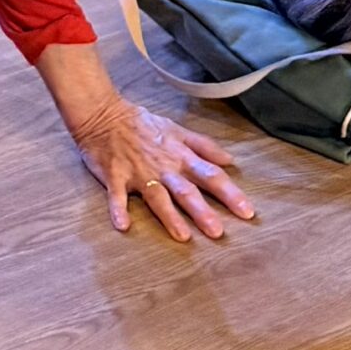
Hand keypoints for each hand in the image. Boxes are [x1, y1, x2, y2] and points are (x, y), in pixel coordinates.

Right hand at [64, 90, 254, 242]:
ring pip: (157, 196)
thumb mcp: (175, 129)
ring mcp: (138, 172)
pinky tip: (123, 225)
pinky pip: (117, 195)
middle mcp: (162, 166)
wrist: (103, 113)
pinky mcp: (115, 176)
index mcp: (178, 154)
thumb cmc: (142, 124)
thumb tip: (230, 161)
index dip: (228, 192)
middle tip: (218, 232)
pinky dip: (118, 209)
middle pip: (185, 189)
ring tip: (182, 236)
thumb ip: (203, 146)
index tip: (247, 212)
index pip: (209, 174)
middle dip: (201, 210)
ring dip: (169, 215)